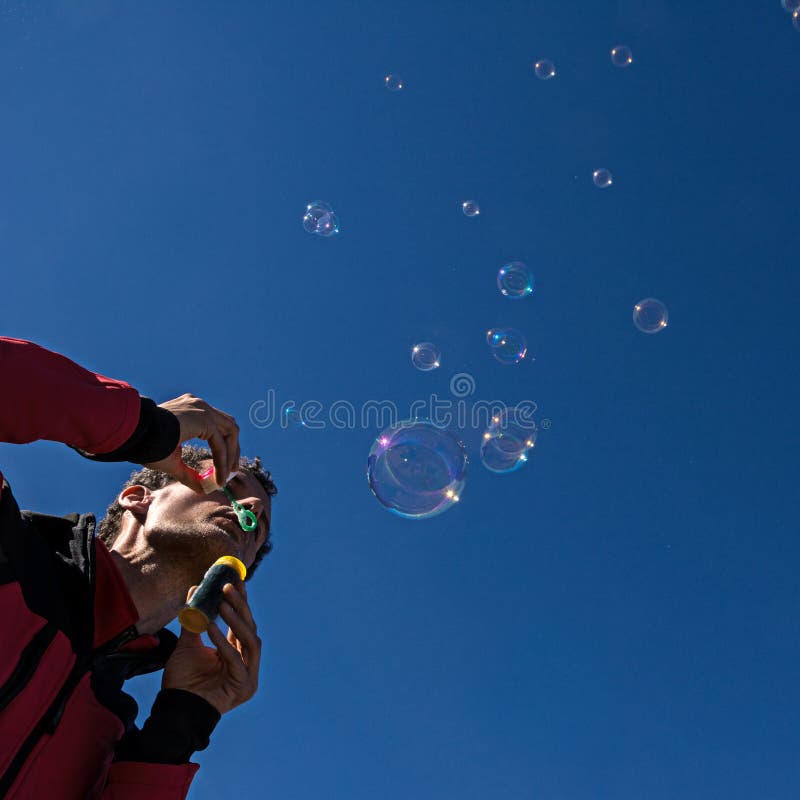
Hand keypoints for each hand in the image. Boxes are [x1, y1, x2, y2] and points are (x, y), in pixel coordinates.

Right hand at [143, 393, 239, 492]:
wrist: (133, 435)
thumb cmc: (146, 446)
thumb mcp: (172, 461)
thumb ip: (189, 473)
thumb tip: (201, 489)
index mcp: (192, 411)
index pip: (218, 426)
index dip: (225, 447)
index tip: (227, 467)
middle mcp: (199, 406)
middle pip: (229, 426)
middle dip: (234, 449)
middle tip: (233, 470)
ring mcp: (202, 409)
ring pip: (230, 432)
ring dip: (231, 455)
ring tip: (227, 475)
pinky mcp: (203, 418)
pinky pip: (220, 442)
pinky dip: (223, 460)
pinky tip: (220, 476)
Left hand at [163, 581, 261, 715]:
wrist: (174, 709)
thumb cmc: (182, 680)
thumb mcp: (188, 644)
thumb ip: (193, 619)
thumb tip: (194, 589)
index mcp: (237, 653)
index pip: (242, 623)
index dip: (240, 602)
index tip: (235, 581)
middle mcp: (246, 663)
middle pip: (250, 628)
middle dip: (240, 606)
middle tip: (228, 587)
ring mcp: (248, 675)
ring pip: (250, 640)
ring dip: (236, 620)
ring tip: (221, 603)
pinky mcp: (244, 686)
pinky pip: (235, 658)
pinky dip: (223, 641)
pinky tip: (210, 627)